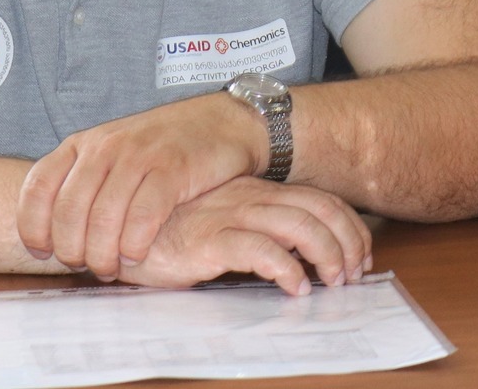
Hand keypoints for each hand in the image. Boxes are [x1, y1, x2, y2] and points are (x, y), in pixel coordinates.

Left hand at [18, 91, 263, 279]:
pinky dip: (135, 245)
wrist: (222, 123)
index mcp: (84, 143)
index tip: (42, 252)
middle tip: (85, 266)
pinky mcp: (172, 170)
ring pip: (103, 219)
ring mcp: (139, 156)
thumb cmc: (165, 146)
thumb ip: (85, 182)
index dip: (33, 227)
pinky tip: (137, 254)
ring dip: (102, 255)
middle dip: (71, 250)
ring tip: (111, 268)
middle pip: (69, 211)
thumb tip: (54, 233)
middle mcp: (106, 147)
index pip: (38, 187)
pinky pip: (142, 218)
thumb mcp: (114, 152)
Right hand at [121, 177, 371, 292]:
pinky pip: (260, 250)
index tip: (359, 257)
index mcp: (256, 190)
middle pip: (319, 208)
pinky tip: (294, 287)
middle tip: (353, 275)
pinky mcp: (208, 239)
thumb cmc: (173, 232)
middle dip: (348, 241)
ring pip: (298, 225)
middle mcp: (249, 196)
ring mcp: (230, 215)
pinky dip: (286, 269)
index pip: (320, 199)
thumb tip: (301, 256)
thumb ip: (257, 229)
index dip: (349, 227)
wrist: (118, 230)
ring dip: (326, 254)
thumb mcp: (224, 224)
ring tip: (332, 282)